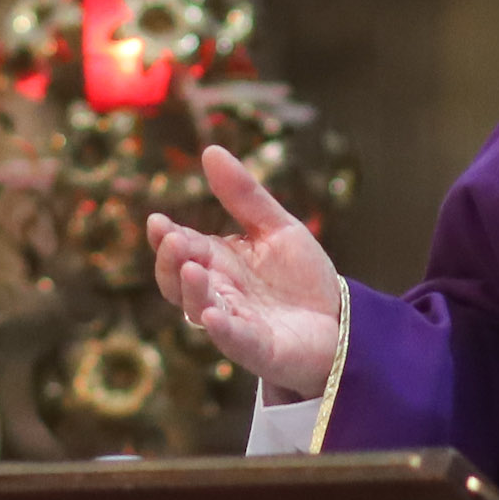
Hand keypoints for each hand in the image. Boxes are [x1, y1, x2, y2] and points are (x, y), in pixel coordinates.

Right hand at [147, 145, 343, 402]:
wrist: (340, 321)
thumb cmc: (302, 277)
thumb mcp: (276, 227)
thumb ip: (244, 195)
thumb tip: (210, 150)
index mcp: (219, 263)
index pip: (184, 247)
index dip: (168, 237)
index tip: (158, 221)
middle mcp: (219, 293)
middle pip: (180, 280)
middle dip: (171, 262)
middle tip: (172, 240)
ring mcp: (235, 322)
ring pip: (199, 309)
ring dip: (191, 290)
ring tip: (193, 267)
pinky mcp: (257, 349)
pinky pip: (233, 340)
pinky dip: (221, 329)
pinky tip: (211, 316)